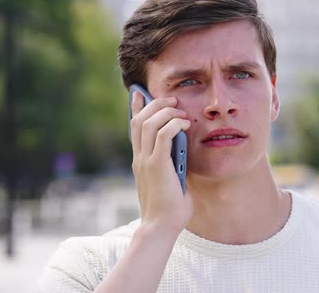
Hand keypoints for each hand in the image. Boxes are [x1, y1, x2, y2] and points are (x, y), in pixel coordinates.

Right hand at [130, 92, 192, 234]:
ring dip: (165, 112)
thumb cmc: (169, 207)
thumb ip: (171, 163)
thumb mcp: (169, 179)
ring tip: (179, 110)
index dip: (136, 108)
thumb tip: (182, 149)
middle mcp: (139, 158)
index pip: (133, 127)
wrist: (161, 226)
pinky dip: (173, 125)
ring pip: (149, 123)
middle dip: (155, 104)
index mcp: (140, 160)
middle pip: (139, 120)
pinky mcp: (157, 165)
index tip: (139, 93)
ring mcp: (146, 161)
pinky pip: (163, 135)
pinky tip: (185, 125)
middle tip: (171, 100)